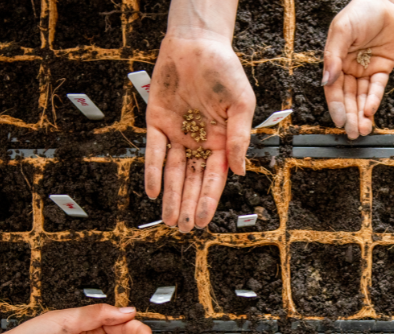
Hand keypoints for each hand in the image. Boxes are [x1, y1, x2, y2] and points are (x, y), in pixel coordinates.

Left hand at [144, 0, 254, 232]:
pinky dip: (152, 171)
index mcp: (221, 140)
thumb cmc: (224, 70)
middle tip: (183, 229)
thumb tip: (239, 171)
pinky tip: (152, 191)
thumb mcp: (241, 104)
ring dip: (170, 196)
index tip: (203, 221)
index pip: (213, 177)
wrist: (196, 44)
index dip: (208, 200)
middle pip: (191, 180)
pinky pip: (154, 151)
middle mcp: (198, 141)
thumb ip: (239, 139)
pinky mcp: (157, 122)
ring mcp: (177, 133)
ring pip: (172, 172)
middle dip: (187, 205)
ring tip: (168, 220)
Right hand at [321, 0, 393, 138]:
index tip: (338, 122)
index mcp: (336, 61)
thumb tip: (326, 80)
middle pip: (348, 98)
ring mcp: (366, 70)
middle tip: (352, 134)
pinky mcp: (383, 69)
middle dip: (350, 117)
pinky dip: (374, 99)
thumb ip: (333, 55)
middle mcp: (350, 69)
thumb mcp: (342, 30)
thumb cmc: (360, 11)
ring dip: (362, 114)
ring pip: (363, 97)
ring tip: (362, 130)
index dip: (336, 107)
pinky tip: (371, 111)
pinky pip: (378, 88)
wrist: (386, 1)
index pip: (334, 89)